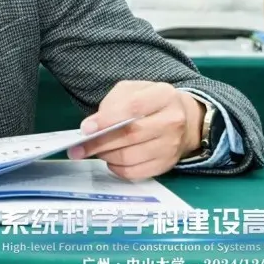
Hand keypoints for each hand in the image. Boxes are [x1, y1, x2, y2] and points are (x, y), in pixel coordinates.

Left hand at [67, 81, 203, 180]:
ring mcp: (171, 146)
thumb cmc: (150, 102)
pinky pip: (135, 173)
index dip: (106, 119)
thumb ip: (112, 103)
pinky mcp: (166, 165)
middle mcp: (172, 121)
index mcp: (163, 95)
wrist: (184, 120)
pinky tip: (111, 159)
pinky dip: (117, 168)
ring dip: (106, 156)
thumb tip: (91, 126)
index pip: (133, 107)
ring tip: (96, 150)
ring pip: (130, 157)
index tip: (86, 129)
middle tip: (79, 147)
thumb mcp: (132, 90)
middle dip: (99, 143)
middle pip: (130, 135)